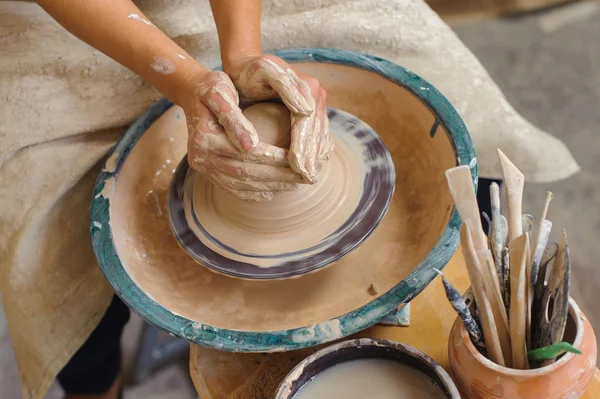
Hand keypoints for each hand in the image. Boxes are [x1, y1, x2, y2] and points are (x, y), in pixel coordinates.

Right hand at [178, 69, 303, 200]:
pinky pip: (232, 188)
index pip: (247, 155)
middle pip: (245, 174)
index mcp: (206, 139)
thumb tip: (249, 145)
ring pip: (241, 185)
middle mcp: (201, 158)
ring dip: (269, 186)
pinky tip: (272, 190)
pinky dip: (253, 192)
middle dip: (277, 177)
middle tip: (303, 177)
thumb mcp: (220, 92)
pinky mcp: (208, 173)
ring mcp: (203, 168)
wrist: (192, 93)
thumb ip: (233, 117)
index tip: (297, 160)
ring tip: (294, 184)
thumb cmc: (211, 88)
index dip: (273, 159)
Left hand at [226, 54, 333, 183]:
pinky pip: (315, 135)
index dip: (305, 146)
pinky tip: (307, 168)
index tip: (300, 168)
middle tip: (307, 179)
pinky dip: (313, 152)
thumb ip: (287, 87)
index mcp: (308, 87)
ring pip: (319, 136)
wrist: (246, 64)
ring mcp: (315, 103)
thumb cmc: (249, 70)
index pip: (310, 124)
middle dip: (312, 157)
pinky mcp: (309, 111)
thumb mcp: (266, 71)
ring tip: (308, 178)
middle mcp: (316, 95)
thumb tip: (308, 110)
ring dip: (315, 158)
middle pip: (318, 132)